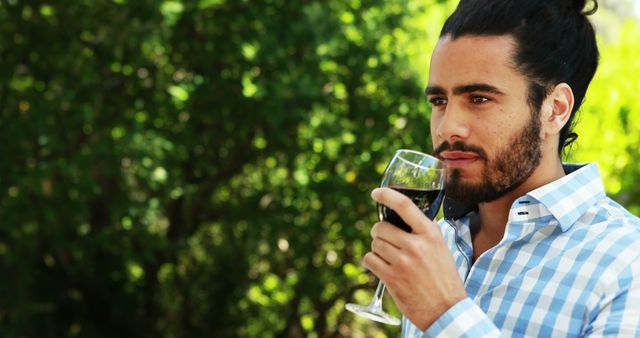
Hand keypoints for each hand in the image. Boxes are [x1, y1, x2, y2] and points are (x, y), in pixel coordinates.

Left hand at [363, 187, 466, 330]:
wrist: (446, 309)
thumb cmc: (443, 278)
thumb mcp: (440, 248)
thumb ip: (423, 233)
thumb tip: (403, 217)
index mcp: (430, 234)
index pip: (405, 206)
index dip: (387, 195)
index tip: (376, 192)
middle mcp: (416, 245)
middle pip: (381, 228)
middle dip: (379, 233)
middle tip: (386, 242)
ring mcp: (403, 261)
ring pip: (374, 244)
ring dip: (378, 250)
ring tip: (391, 259)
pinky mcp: (392, 277)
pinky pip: (369, 260)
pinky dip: (372, 262)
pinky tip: (383, 268)